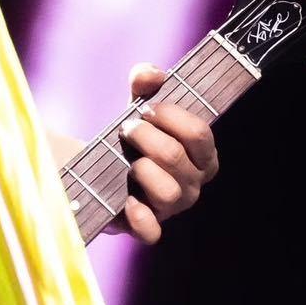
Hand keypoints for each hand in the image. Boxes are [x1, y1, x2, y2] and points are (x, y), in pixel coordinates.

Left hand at [104, 62, 219, 243]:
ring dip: (142, 169)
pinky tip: (128, 202)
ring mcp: (171, 207)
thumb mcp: (138, 108)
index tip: (146, 108)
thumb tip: (150, 73)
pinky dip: (141, 218)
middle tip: (128, 129)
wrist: (103, 172)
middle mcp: (193, 183)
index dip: (171, 116)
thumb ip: (144, 85)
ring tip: (128, 161)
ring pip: (169, 192)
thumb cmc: (134, 138)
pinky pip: (152, 231)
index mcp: (202, 155)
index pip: (200, 134)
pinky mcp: (146, 225)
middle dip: (147, 137)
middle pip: (177, 158)